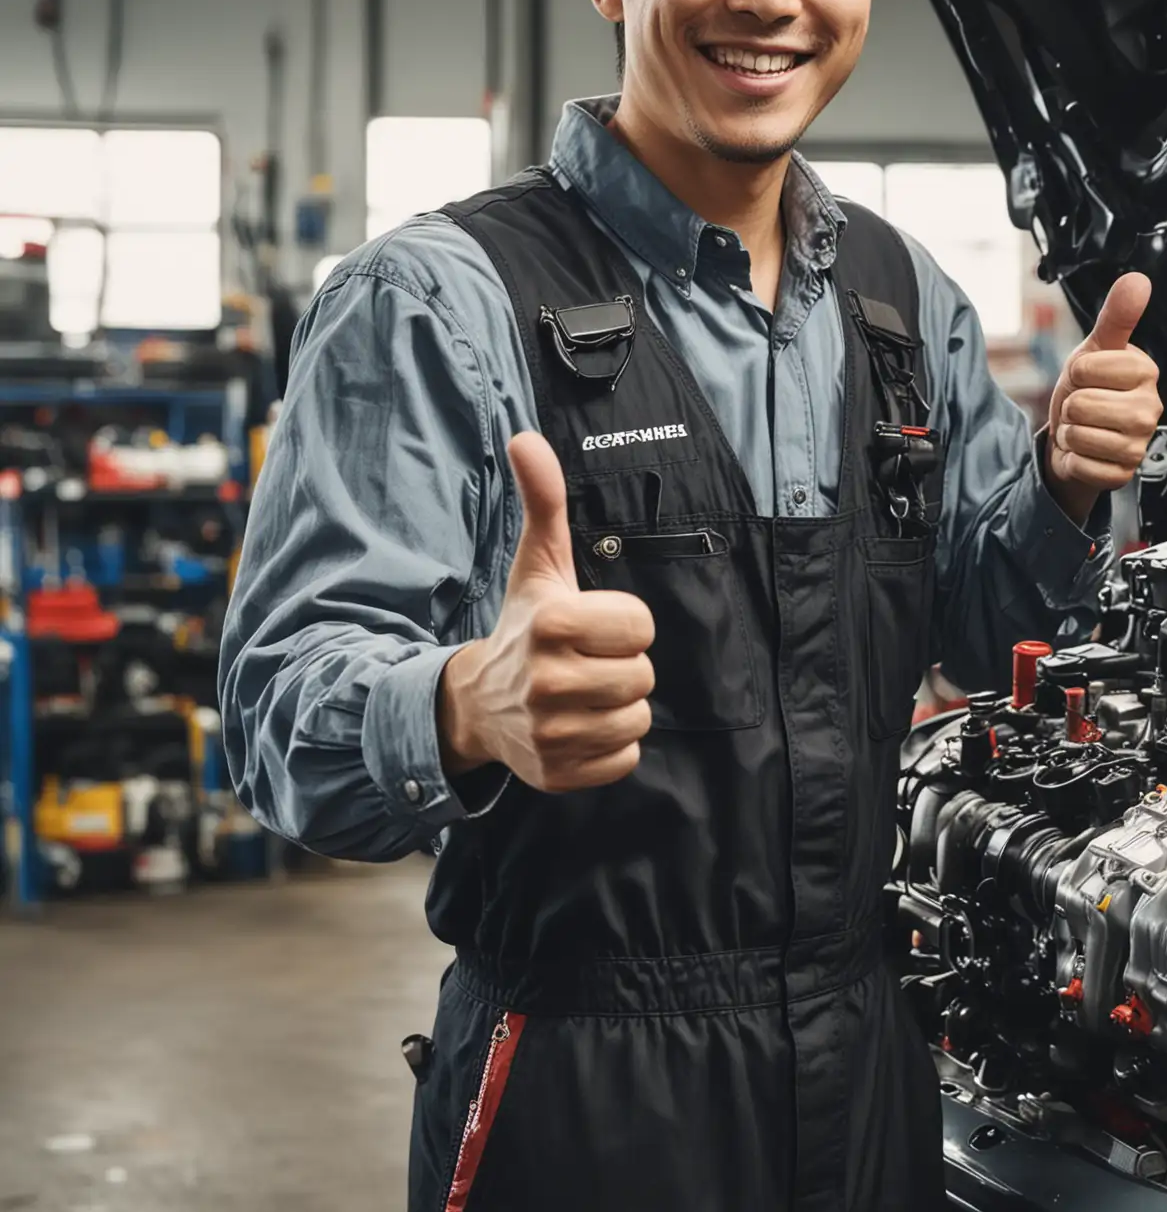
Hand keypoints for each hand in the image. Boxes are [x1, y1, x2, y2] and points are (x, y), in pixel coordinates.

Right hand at [436, 432, 654, 791]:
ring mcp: (548, 734)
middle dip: (623, 668)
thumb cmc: (525, 626)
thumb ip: (543, 501)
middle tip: (587, 663)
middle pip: (643, 677)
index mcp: (550, 623)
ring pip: (636, 720)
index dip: (624, 625)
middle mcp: (546, 681)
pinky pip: (624, 761)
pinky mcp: (555, 774)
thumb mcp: (538, 564)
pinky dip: (609, 748)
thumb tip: (525, 437)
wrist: (479, 704)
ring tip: (583, 695)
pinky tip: (579, 728)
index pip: (640, 627)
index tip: (592, 626)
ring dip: (618, 708)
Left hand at [1046, 272, 1162, 524]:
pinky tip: (1087, 452)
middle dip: (1072, 405)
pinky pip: (1082, 464)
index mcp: (1144, 372)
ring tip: (1085, 427)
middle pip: (1081, 404)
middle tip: (1086, 405)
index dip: (1076, 373)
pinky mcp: (1123, 472)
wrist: (1079, 435)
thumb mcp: (1096, 349)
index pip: (1086, 368)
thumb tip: (1137, 280)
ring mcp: (1139, 443)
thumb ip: (1117, 315)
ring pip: (1079, 434)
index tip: (1087, 377)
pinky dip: (1074, 459)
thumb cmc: (1090, 389)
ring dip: (1071, 432)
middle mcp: (1149, 408)